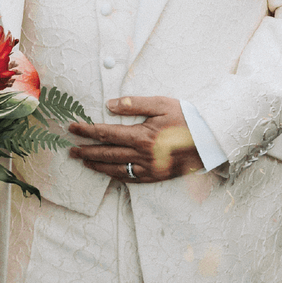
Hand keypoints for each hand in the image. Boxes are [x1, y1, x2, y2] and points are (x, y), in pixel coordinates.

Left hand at [68, 95, 205, 182]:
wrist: (211, 139)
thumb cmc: (187, 117)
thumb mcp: (161, 104)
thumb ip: (134, 104)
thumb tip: (109, 105)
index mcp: (141, 135)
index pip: (106, 133)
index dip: (87, 131)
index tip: (73, 128)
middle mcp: (142, 155)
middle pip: (106, 153)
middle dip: (86, 151)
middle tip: (70, 150)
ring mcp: (149, 168)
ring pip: (116, 169)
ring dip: (97, 165)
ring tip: (83, 161)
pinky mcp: (157, 177)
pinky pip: (131, 179)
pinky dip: (116, 176)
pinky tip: (108, 173)